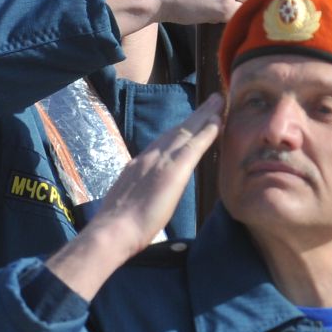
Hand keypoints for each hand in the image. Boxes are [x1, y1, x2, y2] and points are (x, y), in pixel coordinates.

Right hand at [46, 94, 223, 298]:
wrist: (113, 230)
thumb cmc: (117, 228)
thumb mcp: (125, 205)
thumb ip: (136, 197)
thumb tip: (140, 202)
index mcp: (136, 167)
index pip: (161, 144)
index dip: (177, 132)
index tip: (188, 123)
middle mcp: (147, 158)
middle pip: (174, 131)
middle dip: (193, 116)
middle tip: (209, 102)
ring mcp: (160, 161)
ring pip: (185, 132)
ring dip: (202, 116)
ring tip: (217, 102)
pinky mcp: (173, 170)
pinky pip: (194, 145)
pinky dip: (207, 131)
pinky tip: (218, 121)